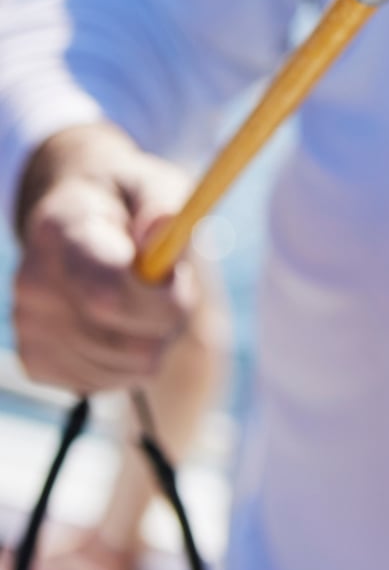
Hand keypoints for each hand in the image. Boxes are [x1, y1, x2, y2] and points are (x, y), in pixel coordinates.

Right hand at [12, 123, 197, 393]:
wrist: (78, 221)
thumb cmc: (128, 203)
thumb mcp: (153, 186)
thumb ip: (162, 205)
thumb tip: (164, 226)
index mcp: (62, 229)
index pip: (105, 291)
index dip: (154, 300)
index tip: (179, 280)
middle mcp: (33, 281)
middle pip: (120, 339)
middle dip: (166, 319)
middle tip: (173, 285)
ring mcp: (28, 325)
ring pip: (121, 367)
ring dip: (152, 340)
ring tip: (145, 299)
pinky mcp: (34, 360)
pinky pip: (104, 383)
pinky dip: (128, 362)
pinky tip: (122, 324)